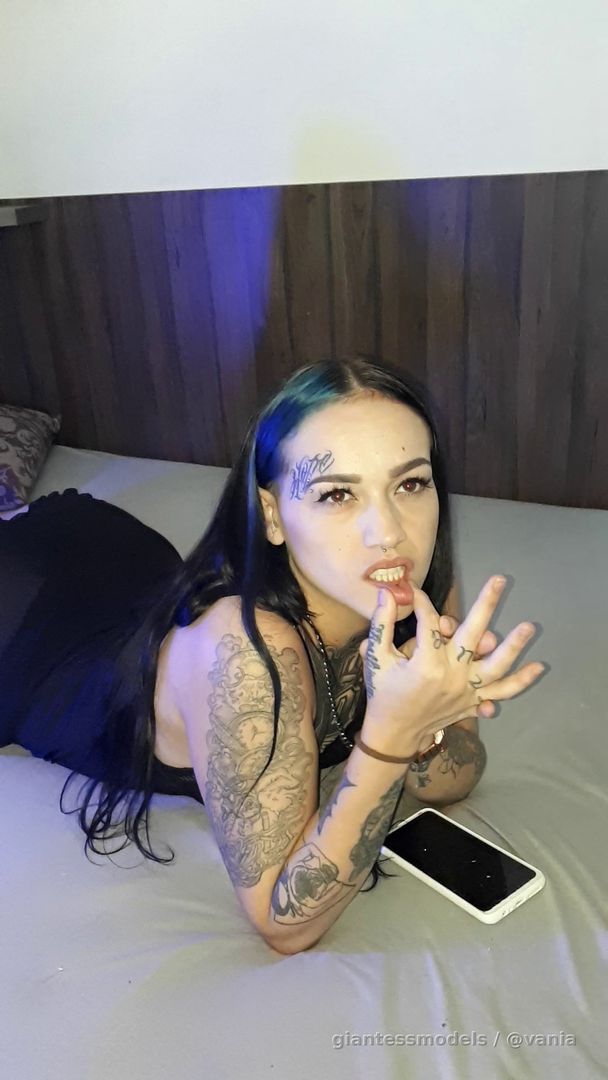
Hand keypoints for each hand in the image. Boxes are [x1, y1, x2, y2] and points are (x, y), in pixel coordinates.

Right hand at [358, 576, 544, 756]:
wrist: (394, 733)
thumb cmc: (383, 693)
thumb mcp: (376, 659)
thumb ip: (382, 624)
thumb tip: (388, 592)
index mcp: (425, 664)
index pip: (429, 622)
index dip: (422, 603)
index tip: (414, 591)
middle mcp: (452, 676)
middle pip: (472, 634)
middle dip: (486, 604)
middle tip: (500, 579)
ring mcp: (467, 691)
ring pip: (496, 667)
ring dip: (514, 646)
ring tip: (529, 626)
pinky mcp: (474, 702)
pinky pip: (502, 692)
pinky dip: (521, 681)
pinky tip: (539, 667)